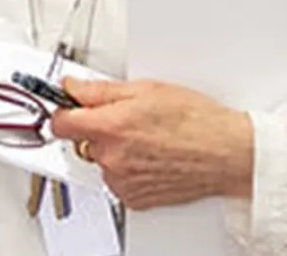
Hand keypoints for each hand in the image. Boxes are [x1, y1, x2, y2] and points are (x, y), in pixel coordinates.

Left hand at [49, 77, 253, 209]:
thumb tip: (72, 89)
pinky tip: (150, 157)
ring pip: (100, 162)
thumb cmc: (196, 121)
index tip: (70, 106)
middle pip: (81, 141)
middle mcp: (111, 158)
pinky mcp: (135, 199)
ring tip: (145, 139)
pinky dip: (128, 171)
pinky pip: (117, 181)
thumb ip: (99, 90)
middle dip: (95, 129)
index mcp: (109, 127)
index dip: (65, 111)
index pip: (59, 123)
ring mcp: (122, 181)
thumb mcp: (145, 89)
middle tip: (124, 119)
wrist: (226, 153)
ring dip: (113, 151)